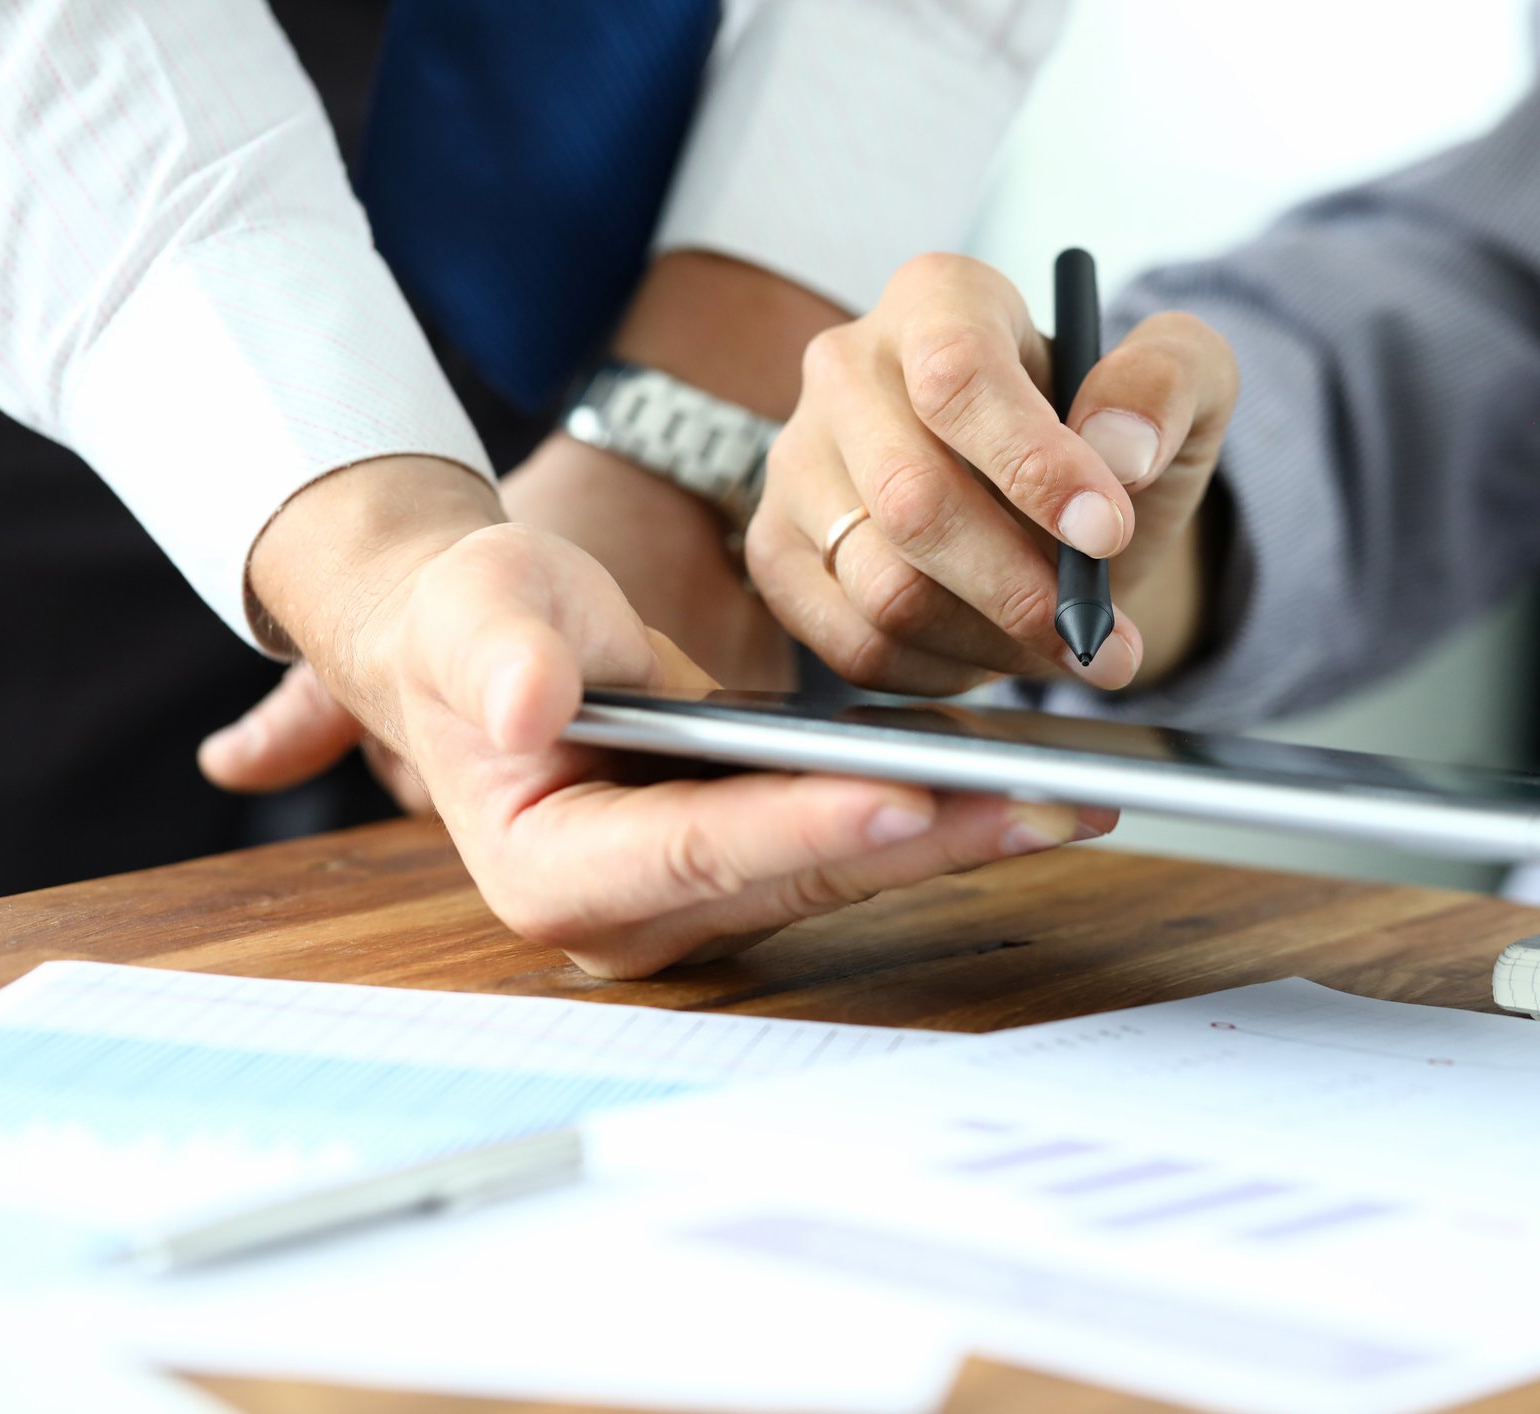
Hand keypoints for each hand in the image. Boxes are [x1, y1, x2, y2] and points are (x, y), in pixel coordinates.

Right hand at [217, 456, 1111, 977]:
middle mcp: (631, 920)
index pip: (694, 851)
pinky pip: (854, 851)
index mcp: (552, 872)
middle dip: (925, 838)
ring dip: (956, 836)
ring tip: (1065, 797)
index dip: (800, 826)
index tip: (903, 795)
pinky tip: (1019, 786)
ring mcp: (697, 910)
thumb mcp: (475, 612)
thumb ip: (499, 655)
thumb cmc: (479, 626)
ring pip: (843, 875)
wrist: (497, 650)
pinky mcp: (751, 879)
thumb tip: (526, 705)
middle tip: (1044, 804)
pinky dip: (936, 816)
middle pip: (798, 877)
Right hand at [746, 253, 1236, 696]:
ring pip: (883, 588)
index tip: (1106, 532)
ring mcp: (797, 462)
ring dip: (992, 641)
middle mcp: (846, 368)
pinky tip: (993, 653)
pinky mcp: (778, 551)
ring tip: (1060, 644)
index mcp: (939, 299)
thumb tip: (1119, 448)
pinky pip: (853, 644)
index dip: (1032, 464)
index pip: (957, 376)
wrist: (1056, 511)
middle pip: (912, 501)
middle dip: (1022, 589)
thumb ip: (1169, 385)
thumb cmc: (1112, 441)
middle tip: (1101, 637)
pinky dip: (942, 673)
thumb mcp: (1183, 388)